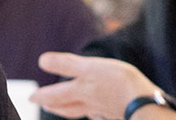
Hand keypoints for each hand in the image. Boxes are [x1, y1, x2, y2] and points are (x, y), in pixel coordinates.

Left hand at [33, 52, 171, 119]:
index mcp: (82, 91)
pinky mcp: (119, 112)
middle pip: (68, 108)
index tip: (31, 98)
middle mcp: (90, 104)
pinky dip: (97, 114)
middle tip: (44, 105)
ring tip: (66, 109)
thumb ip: (67, 64)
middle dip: (55, 106)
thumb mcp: (91, 68)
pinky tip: (99, 112)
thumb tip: (41, 60)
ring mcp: (105, 110)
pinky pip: (103, 115)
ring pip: (84, 112)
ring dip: (72, 111)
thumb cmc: (119, 84)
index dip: (42, 96)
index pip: (56, 95)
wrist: (145, 103)